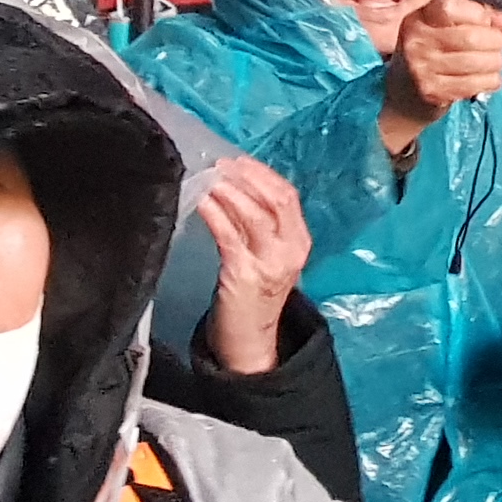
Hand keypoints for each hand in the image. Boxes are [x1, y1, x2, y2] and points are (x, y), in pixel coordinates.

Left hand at [197, 158, 312, 376]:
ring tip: (209, 177)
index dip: (262, 174)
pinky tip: (202, 202)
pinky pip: (229, 236)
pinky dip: (215, 214)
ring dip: (230, 191)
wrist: (250, 340)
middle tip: (221, 164)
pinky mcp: (244, 275)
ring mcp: (270, 263)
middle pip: (276, 200)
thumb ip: (258, 226)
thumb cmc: (254, 294)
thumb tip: (232, 189)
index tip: (238, 161)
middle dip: (248, 178)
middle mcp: (291, 249)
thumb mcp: (266, 255)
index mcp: (300, 241)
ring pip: (255, 215)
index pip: (287, 196)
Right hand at [377, 0, 501, 156]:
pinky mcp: (431, 91)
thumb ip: (478, 17)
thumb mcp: (448, 27)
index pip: (450, 8)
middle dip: (495, 42)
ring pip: (475, 61)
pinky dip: (491, 81)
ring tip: (495, 64)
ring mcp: (421, 68)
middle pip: (470, 37)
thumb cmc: (434, 52)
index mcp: (420, 19)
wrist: (406, 93)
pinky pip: (472, 84)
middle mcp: (416, 41)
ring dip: (495, 63)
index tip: (486, 23)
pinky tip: (491, 79)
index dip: (477, 14)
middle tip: (498, 47)